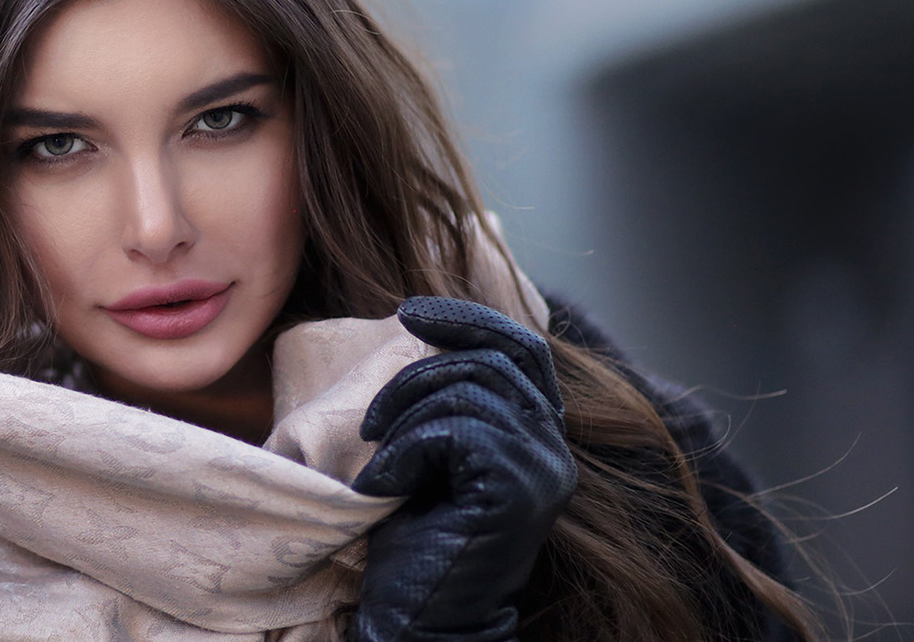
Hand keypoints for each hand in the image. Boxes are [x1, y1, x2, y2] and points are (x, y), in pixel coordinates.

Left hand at [351, 296, 576, 641]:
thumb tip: (422, 327)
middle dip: (416, 374)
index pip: (521, 347)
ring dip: (404, 416)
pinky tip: (382, 487)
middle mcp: (552, 450)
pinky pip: (454, 430)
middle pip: (489, 360)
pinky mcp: (515, 490)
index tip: (408, 312)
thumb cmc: (416, 539)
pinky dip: (404, 450)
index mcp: (537, 435)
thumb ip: (446, 402)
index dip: (468, 318)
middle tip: (371, 421)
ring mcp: (541, 470)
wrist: (420, 619)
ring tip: (377, 461)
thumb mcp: (431, 454)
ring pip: (468, 389)